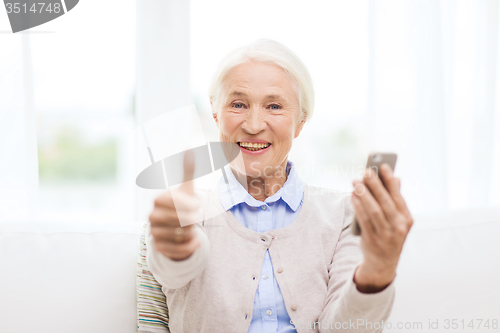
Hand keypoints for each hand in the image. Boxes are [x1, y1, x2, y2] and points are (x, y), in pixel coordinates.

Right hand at [149, 151, 202, 260]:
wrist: (175, 228)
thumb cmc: (182, 205)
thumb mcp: (187, 188)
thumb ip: (188, 170)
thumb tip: (189, 148)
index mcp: (158, 200)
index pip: (177, 203)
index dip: (191, 205)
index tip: (196, 205)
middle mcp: (152, 216)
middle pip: (180, 220)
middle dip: (192, 220)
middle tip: (194, 218)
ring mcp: (153, 233)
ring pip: (181, 235)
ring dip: (192, 233)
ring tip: (190, 229)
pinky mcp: (159, 248)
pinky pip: (180, 250)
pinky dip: (191, 246)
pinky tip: (193, 241)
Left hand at [351, 164, 412, 291]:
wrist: (383, 264)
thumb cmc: (390, 236)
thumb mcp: (398, 221)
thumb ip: (396, 201)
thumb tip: (396, 178)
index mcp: (407, 220)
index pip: (398, 196)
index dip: (390, 181)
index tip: (383, 166)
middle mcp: (398, 227)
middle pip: (385, 202)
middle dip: (375, 185)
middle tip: (366, 171)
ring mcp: (386, 234)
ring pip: (373, 210)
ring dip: (363, 194)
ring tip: (355, 182)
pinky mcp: (372, 239)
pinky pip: (363, 220)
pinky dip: (357, 207)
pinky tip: (352, 196)